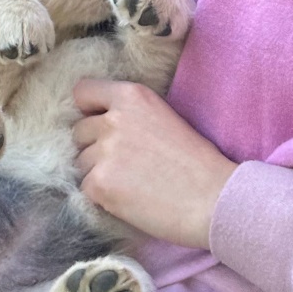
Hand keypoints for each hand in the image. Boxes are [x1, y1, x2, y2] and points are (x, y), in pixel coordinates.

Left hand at [72, 80, 237, 249]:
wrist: (213, 199)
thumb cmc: (197, 162)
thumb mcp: (164, 118)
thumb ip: (130, 115)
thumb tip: (99, 122)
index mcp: (132, 96)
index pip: (83, 92)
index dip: (89, 111)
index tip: (99, 124)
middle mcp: (113, 118)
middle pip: (79, 131)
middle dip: (94, 146)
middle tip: (125, 163)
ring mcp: (104, 151)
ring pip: (81, 162)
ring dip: (97, 172)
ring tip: (130, 183)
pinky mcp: (99, 183)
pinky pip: (85, 187)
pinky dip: (102, 195)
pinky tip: (128, 198)